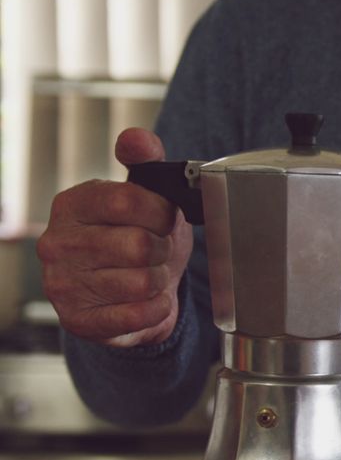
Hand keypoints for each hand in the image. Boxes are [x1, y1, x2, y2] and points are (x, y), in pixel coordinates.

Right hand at [38, 128, 192, 346]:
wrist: (128, 292)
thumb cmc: (136, 237)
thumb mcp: (144, 196)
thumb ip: (144, 161)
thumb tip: (137, 138)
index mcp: (72, 205)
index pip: (127, 201)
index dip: (160, 212)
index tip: (164, 218)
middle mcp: (57, 244)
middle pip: (138, 246)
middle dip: (162, 251)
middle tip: (157, 252)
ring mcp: (62, 285)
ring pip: (141, 283)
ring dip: (159, 281)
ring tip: (150, 275)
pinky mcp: (78, 321)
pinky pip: (139, 315)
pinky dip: (157, 308)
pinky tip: (150, 300)